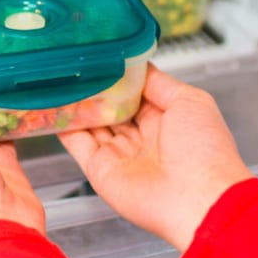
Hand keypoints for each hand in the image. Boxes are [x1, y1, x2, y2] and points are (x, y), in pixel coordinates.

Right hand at [58, 65, 252, 252]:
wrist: (199, 199)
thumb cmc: (205, 151)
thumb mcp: (190, 101)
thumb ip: (158, 83)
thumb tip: (137, 66)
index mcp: (165, 121)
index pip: (133, 94)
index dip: (118, 78)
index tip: (101, 58)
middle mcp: (141, 139)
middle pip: (109, 110)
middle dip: (93, 90)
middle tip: (74, 67)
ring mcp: (119, 154)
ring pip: (90, 125)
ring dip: (75, 105)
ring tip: (58, 81)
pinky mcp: (100, 170)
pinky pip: (77, 144)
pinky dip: (63, 127)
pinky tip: (52, 107)